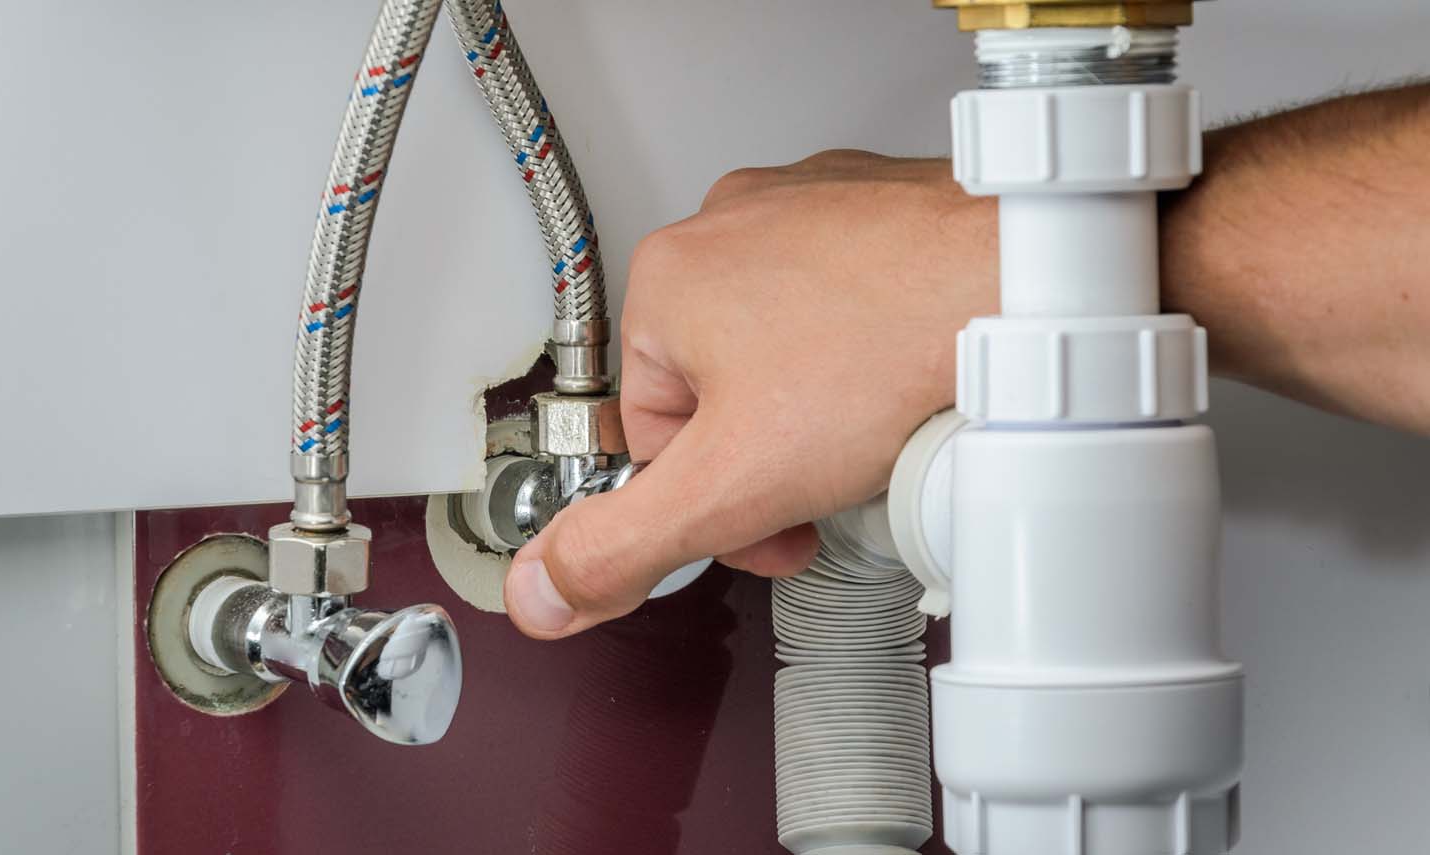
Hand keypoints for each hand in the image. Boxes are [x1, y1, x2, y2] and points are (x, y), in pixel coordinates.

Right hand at [504, 151, 995, 638]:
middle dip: (769, 456)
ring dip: (820, 406)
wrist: (1030, 279)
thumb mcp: (732, 487)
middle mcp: (728, 226)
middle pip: (717, 390)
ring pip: (784, 347)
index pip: (651, 432)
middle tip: (828, 481)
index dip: (712, 500)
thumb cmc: (892, 350)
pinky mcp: (876, 208)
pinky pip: (846, 302)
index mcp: (666, 280)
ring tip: (877, 426)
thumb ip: (621, 545)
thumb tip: (543, 585)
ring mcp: (807, 207)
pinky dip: (869, 349)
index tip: (768, 520)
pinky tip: (905, 380)